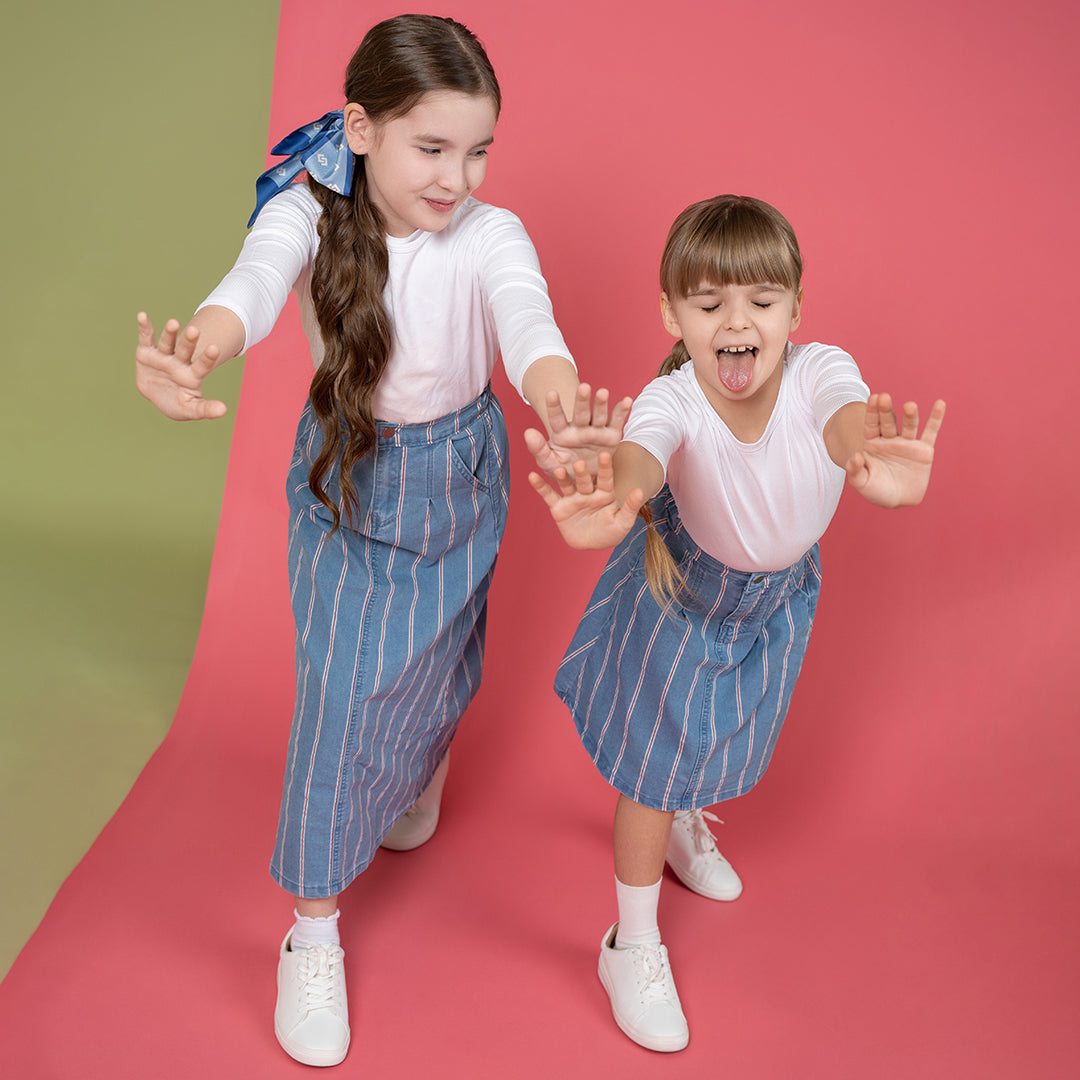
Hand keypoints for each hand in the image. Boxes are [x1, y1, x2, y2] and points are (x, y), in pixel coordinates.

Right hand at [135, 312, 226, 419]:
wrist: (159, 397)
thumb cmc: (179, 403)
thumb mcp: (191, 409)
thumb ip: (206, 409)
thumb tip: (223, 410)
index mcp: (192, 375)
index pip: (202, 365)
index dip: (207, 357)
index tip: (215, 348)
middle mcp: (179, 362)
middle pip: (185, 350)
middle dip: (189, 341)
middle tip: (194, 330)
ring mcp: (164, 356)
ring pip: (167, 342)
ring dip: (170, 333)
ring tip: (173, 323)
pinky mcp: (147, 352)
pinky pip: (146, 338)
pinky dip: (144, 327)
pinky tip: (142, 316)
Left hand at [523, 383, 631, 475]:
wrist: (583, 479)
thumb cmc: (563, 469)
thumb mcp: (548, 463)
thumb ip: (538, 449)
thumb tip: (528, 432)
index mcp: (562, 433)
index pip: (557, 418)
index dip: (554, 406)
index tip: (551, 393)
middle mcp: (580, 428)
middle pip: (580, 413)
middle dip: (582, 400)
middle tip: (583, 387)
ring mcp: (596, 430)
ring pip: (598, 414)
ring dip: (601, 403)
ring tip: (603, 392)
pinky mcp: (611, 435)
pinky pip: (617, 421)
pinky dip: (622, 410)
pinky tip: (627, 400)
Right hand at [528, 452, 645, 549]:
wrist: (593, 544)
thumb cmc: (611, 532)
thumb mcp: (624, 521)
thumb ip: (630, 507)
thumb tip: (640, 491)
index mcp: (604, 492)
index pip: (604, 478)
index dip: (604, 467)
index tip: (605, 454)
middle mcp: (587, 491)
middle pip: (583, 480)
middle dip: (581, 473)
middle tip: (579, 463)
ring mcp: (572, 498)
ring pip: (566, 485)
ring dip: (562, 477)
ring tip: (558, 469)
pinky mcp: (558, 507)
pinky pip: (548, 495)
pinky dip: (540, 486)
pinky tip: (532, 476)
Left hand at [845, 394, 945, 506]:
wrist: (897, 500)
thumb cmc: (876, 491)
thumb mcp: (861, 482)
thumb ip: (855, 470)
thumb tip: (854, 456)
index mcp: (873, 443)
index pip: (872, 424)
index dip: (872, 412)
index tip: (873, 398)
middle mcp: (890, 439)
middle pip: (888, 421)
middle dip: (886, 410)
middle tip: (884, 397)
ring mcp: (907, 443)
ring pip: (909, 425)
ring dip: (910, 415)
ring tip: (909, 406)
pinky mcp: (924, 450)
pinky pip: (931, 431)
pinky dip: (936, 418)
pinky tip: (940, 404)